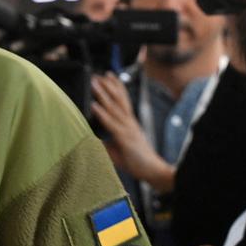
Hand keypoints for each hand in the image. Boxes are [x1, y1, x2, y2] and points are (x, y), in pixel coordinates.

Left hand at [91, 73, 174, 191]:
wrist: (154, 172)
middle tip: (99, 74)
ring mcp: (127, 129)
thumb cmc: (136, 162)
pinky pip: (111, 123)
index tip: (109, 76)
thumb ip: (105, 142)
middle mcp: (129, 123)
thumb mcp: (117, 150)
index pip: (122, 101)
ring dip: (103, 94)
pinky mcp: (125, 138)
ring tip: (95, 82)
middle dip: (108, 85)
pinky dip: (102, 113)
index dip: (116, 88)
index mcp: (129, 124)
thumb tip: (91, 137)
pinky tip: (94, 104)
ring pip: (114, 107)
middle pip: (118, 100)